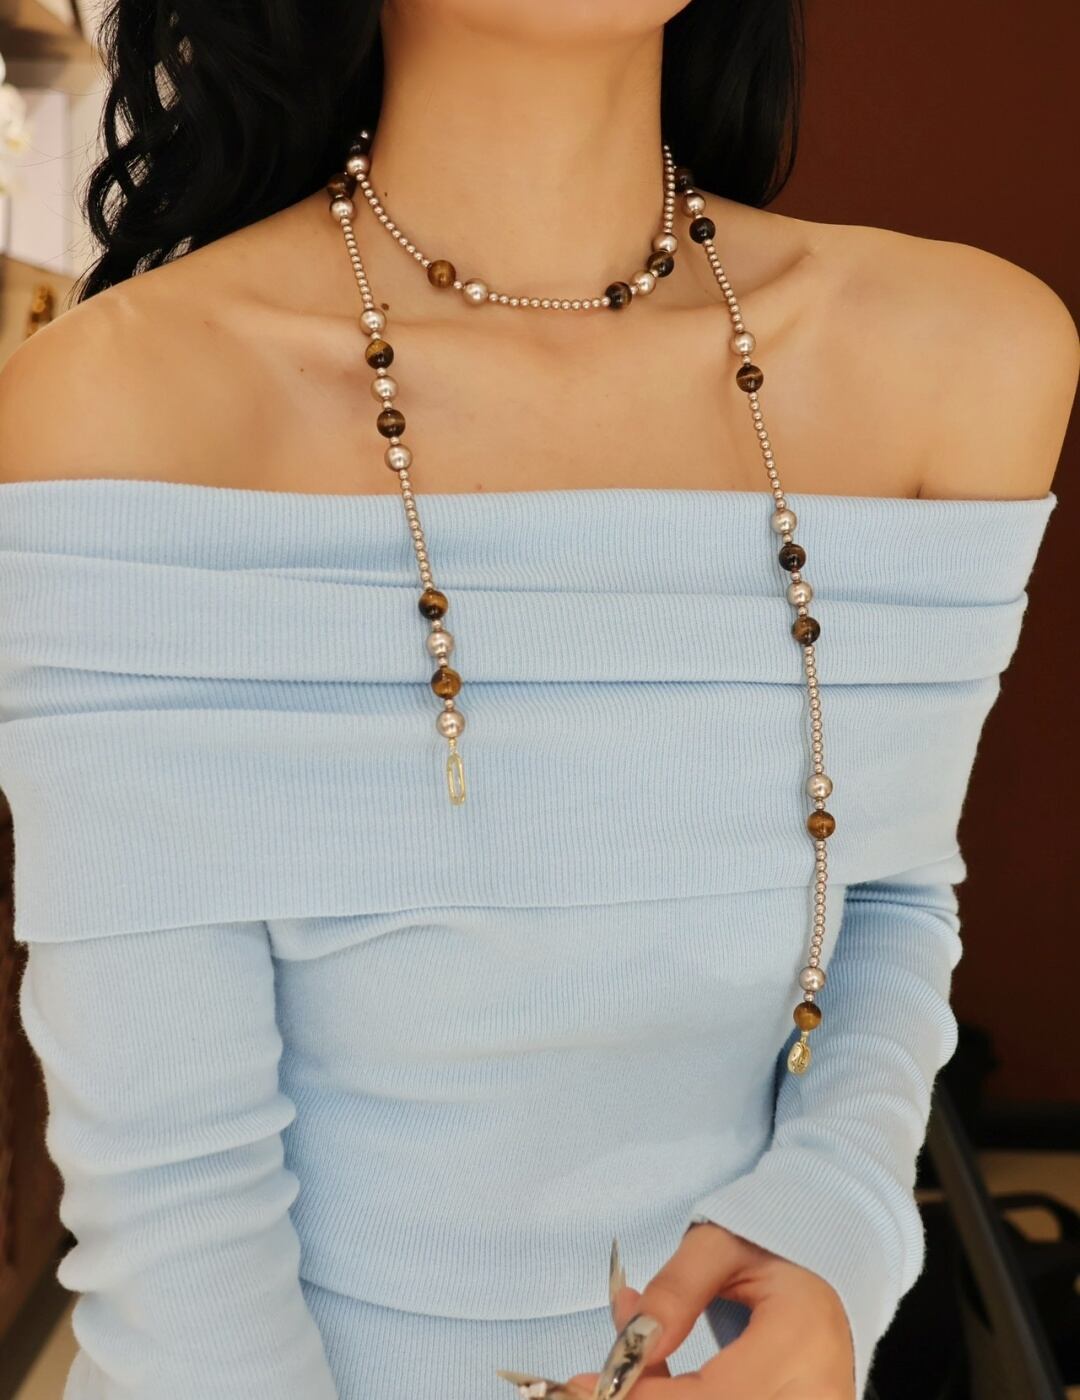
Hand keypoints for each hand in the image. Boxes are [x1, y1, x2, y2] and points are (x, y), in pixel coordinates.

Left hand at [564, 1222, 856, 1399]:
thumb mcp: (723, 1244)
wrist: (829, 1275)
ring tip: (620, 1376)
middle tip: (586, 1387)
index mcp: (801, 1346)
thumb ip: (677, 1288)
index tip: (584, 1385)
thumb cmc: (775, 1251)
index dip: (644, 1397)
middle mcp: (812, 1397)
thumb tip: (631, 1337)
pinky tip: (648, 1382)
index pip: (711, 1396)